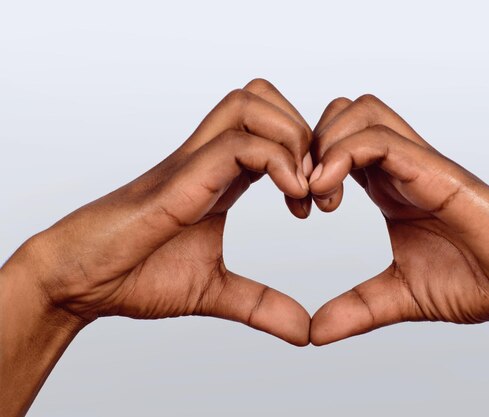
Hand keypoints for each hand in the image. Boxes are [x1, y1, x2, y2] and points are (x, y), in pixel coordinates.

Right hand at [13, 79, 311, 344]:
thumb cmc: (135, 276)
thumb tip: (304, 332)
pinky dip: (276, 161)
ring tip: (303, 191)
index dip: (308, 153)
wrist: (78, 282)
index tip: (320, 203)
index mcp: (220, 176)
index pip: (271, 127)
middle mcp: (207, 158)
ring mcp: (192, 163)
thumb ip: (262, 305)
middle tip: (320, 189)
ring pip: (250, 102)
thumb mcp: (215, 291)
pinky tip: (290, 196)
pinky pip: (236, 144)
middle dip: (306, 132)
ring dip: (292, 138)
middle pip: (263, 96)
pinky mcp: (180, 178)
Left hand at [308, 94, 488, 343]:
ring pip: (358, 111)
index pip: (336, 143)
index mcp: (388, 187)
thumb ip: (356, 309)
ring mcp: (419, 164)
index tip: (297, 209)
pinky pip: (380, 140)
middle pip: (342, 112)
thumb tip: (315, 333)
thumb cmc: (477, 280)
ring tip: (318, 196)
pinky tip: (329, 196)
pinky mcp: (436, 171)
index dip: (305, 166)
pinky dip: (342, 156)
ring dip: (324, 145)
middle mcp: (400, 167)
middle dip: (308, 145)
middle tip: (301, 196)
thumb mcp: (399, 297)